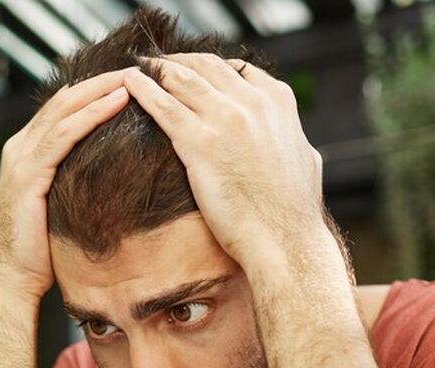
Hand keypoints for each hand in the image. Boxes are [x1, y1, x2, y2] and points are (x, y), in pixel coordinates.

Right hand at [0, 71, 130, 303]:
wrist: (14, 279)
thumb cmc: (41, 251)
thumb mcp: (60, 206)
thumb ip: (73, 182)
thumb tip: (108, 174)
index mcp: (26, 151)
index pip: (62, 108)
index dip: (94, 90)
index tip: (129, 82)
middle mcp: (19, 147)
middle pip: (64, 99)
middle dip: (101, 81)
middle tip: (137, 69)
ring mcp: (21, 158)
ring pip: (65, 110)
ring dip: (101, 91)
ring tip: (133, 79)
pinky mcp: (28, 174)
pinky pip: (63, 135)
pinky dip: (91, 115)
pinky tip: (116, 103)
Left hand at [120, 56, 324, 267]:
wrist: (285, 240)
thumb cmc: (294, 212)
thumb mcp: (305, 159)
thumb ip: (289, 139)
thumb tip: (291, 139)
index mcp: (278, 102)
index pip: (237, 69)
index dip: (209, 66)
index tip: (192, 69)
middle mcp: (253, 103)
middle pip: (206, 67)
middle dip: (179, 61)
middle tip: (157, 62)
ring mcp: (226, 119)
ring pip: (182, 80)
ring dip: (157, 68)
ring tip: (139, 66)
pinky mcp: (200, 144)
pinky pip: (164, 107)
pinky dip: (143, 89)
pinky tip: (129, 82)